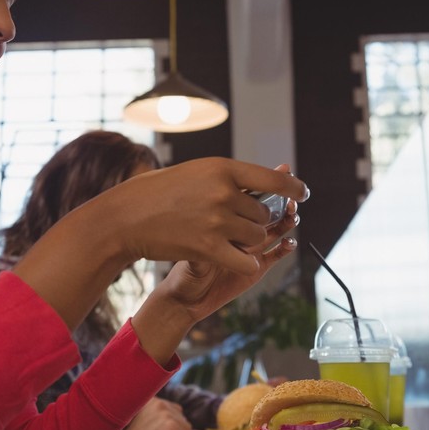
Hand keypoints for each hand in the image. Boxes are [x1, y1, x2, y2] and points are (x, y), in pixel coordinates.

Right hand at [13, 158, 306, 330]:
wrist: (126, 217)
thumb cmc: (156, 194)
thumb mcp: (195, 173)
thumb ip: (227, 179)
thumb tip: (262, 183)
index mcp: (223, 168)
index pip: (273, 178)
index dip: (293, 188)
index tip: (302, 194)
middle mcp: (224, 191)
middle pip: (262, 213)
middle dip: (253, 221)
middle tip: (233, 224)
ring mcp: (217, 220)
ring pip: (255, 236)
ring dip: (246, 241)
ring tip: (224, 239)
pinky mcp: (208, 247)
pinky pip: (245, 259)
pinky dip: (245, 262)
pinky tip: (237, 260)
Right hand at [107, 398, 191, 429]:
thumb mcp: (140, 417)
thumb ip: (154, 414)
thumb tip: (168, 420)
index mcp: (152, 400)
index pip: (172, 407)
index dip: (170, 421)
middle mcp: (160, 403)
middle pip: (180, 415)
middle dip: (175, 428)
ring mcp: (167, 414)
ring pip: (184, 425)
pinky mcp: (173, 426)